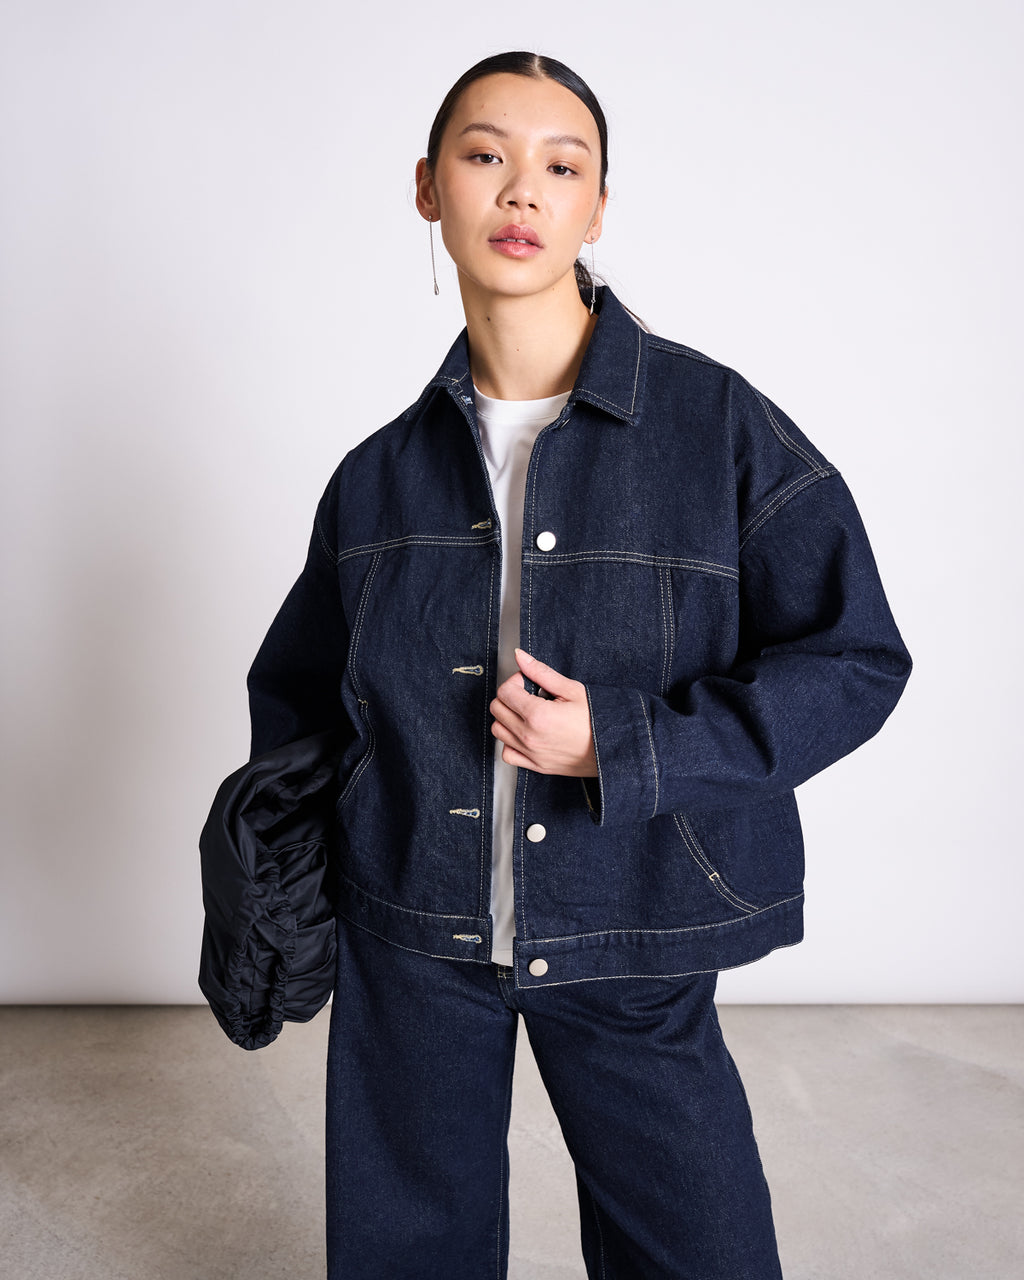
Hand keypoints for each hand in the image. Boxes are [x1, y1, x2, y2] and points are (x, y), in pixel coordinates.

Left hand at [490, 649, 597, 776]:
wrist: (614, 749)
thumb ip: (541, 672)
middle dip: (509, 697)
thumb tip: (521, 656)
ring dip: (507, 717)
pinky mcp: (536, 765)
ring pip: (498, 730)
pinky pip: (507, 753)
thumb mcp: (572, 690)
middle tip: (528, 695)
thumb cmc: (598, 719)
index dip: (515, 681)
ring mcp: (531, 753)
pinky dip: (510, 742)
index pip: (505, 691)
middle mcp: (529, 736)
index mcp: (537, 715)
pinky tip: (524, 733)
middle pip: (497, 709)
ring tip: (527, 713)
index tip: (528, 682)